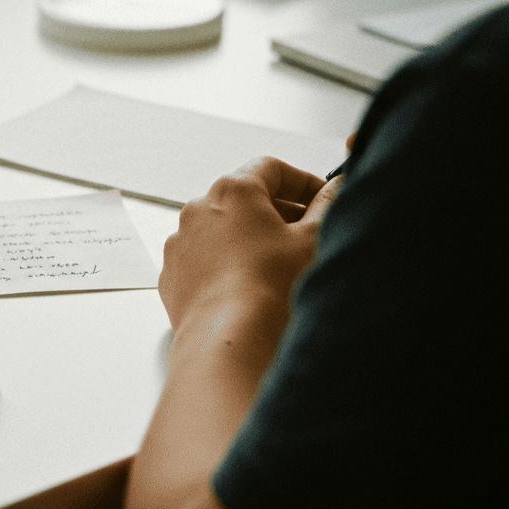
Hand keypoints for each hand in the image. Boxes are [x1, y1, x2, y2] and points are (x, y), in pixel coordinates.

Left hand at [159, 157, 342, 331]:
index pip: (271, 169)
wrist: (228, 339)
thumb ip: (327, 205)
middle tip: (306, 233)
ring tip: (278, 264)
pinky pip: (203, 259)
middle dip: (278, 212)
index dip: (302, 181)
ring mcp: (180, 242)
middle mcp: (198, 209)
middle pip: (244, 198)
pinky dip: (225, 264)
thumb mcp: (311, 240)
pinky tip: (248, 286)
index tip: (321, 198)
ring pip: (222, 229)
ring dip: (250, 238)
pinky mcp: (172, 275)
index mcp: (233, 190)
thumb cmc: (271, 287)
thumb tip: (336, 187)